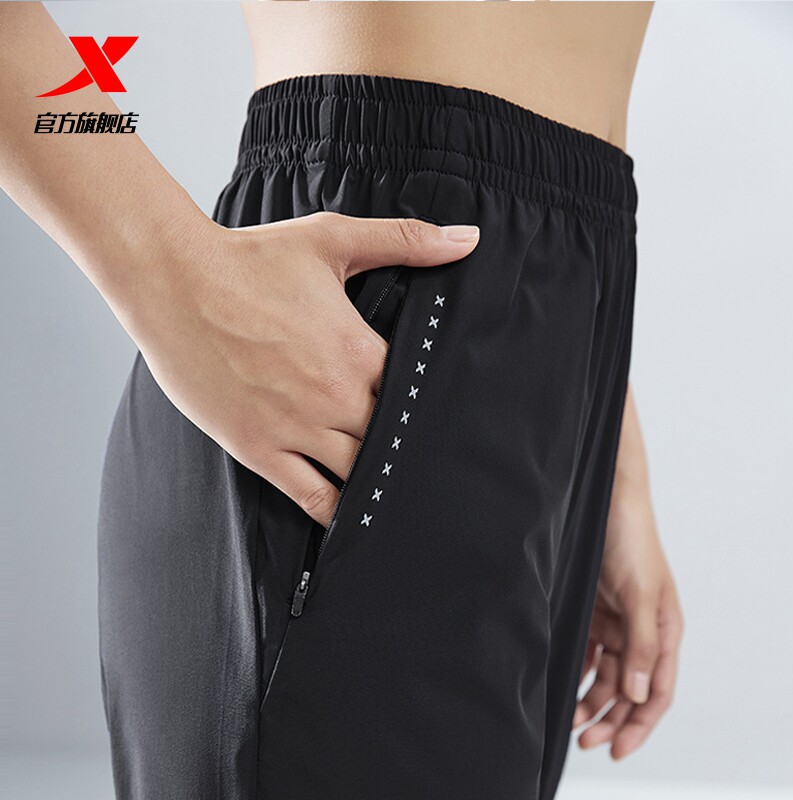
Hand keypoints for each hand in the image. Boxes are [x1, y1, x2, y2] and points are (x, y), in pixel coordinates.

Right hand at [123, 211, 478, 528]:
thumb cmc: (251, 258)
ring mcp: (295, 428)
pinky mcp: (258, 447)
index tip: (438, 419)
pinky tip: (354, 523)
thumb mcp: (334, 240)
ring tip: (401, 497)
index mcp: (360, 352)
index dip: (429, 409)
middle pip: (391, 441)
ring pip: (358, 475)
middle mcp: (335, 397)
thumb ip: (407, 241)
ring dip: (378, 482)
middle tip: (429, 464)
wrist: (173, 279)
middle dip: (406, 448)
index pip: (414, 396)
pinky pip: (309, 496)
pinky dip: (336, 515)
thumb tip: (468, 238)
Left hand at [571, 474, 683, 758]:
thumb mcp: (641, 594)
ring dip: (590, 698)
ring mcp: (617, 623)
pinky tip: (563, 683)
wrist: (604, 500)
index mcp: (664, 631)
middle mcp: (641, 632)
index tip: (616, 748)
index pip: (656, 690)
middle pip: (628, 689)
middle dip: (609, 718)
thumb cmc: (632, 539)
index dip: (639, 724)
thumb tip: (636, 694)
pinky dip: (578, 670)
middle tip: (585, 740)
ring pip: (605, 674)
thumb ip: (641, 645)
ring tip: (569, 718)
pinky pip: (587, 651)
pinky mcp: (593, 611)